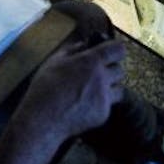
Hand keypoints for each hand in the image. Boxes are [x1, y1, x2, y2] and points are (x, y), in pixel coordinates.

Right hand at [9, 37, 126, 150]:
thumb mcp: (54, 61)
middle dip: (110, 70)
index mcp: (91, 62)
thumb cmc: (45, 88)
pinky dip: (100, 104)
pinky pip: (109, 105)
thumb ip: (73, 49)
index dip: (115, 49)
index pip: (118, 49)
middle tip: (97, 73)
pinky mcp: (103, 114)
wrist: (42, 119)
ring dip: (109, 88)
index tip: (110, 52)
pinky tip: (84, 105)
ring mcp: (104, 98)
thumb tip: (85, 44)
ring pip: (119, 89)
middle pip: (120, 70)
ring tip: (92, 91)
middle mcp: (101, 78)